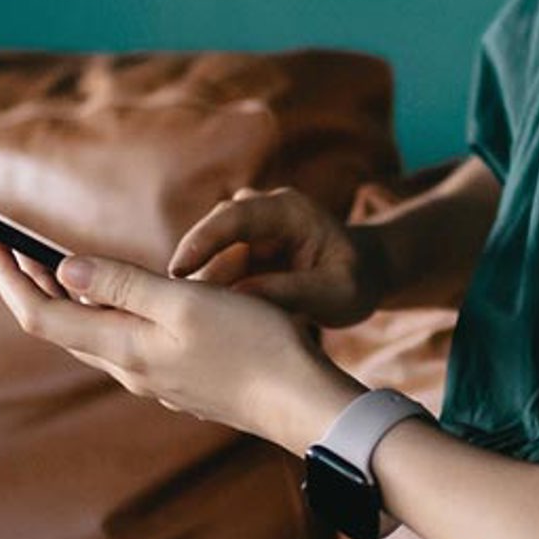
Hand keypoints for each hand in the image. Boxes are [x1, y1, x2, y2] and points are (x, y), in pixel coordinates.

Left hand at [0, 233, 350, 448]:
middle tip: (11, 242)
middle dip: (30, 281)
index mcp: (123, 348)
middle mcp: (130, 368)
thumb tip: (60, 270)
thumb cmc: (254, 347)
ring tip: (55, 262)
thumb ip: (122, 285)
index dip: (7, 276)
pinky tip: (125, 297)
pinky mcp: (180, 377)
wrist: (303, 403)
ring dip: (68, 297)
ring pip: (93, 334)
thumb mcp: (186, 302)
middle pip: (61, 324)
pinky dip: (107, 310)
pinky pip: (126, 341)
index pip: (39, 313)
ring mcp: (155, 377)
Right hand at [161, 184, 395, 328]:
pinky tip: (201, 326)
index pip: (236, 216)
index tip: (178, 270)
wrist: (360, 273)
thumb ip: (294, 292)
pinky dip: (208, 298)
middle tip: (179, 315)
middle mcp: (260, 212)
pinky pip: (212, 273)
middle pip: (212, 238)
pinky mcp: (236, 252)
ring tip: (192, 328)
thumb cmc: (354, 281)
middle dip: (195, 275)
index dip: (203, 240)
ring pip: (208, 259)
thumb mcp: (337, 293)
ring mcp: (246, 231)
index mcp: (288, 210)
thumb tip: (241, 298)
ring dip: (200, 291)